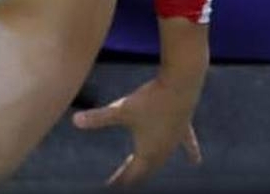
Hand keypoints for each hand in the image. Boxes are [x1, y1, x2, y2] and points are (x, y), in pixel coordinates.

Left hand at [72, 74, 202, 183]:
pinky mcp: (184, 127)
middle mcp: (164, 150)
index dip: (121, 180)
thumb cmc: (150, 100)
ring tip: (149, 171)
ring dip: (155, 165)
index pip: (132, 173)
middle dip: (135, 175)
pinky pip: (187, 145)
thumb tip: (74, 120)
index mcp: (148, 151)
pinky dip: (190, 153)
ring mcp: (176, 139)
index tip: (112, 187)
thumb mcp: (120, 110)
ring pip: (165, 158)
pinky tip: (195, 161)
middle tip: (124, 183)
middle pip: (148, 168)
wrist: (180, 86)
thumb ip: (98, 117)